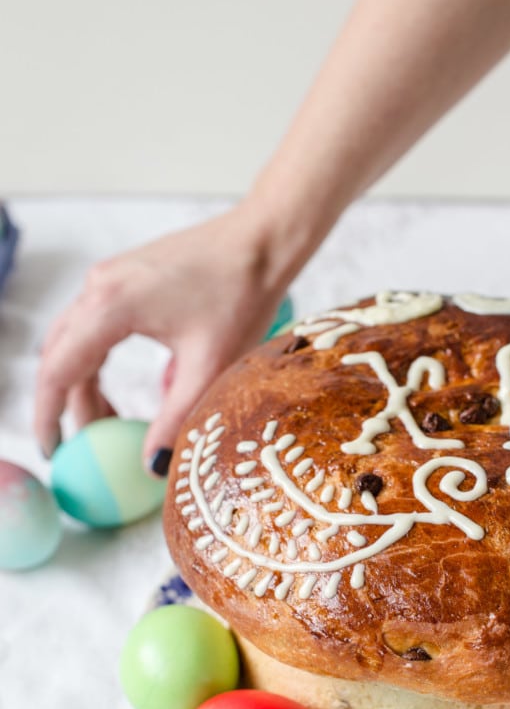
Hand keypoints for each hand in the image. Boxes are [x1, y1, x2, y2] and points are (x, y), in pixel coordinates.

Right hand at [35, 199, 306, 471]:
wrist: (262, 240)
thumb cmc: (242, 295)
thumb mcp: (210, 366)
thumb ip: (176, 418)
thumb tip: (152, 467)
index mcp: (111, 306)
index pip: (58, 370)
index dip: (49, 415)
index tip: (53, 452)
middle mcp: (99, 287)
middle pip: (60, 357)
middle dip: (66, 406)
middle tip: (80, 450)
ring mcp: (109, 277)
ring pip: (75, 342)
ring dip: (83, 384)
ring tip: (108, 426)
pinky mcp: (124, 277)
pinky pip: (94, 326)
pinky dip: (97, 362)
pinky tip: (120, 391)